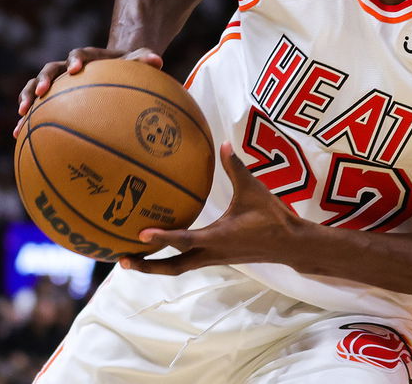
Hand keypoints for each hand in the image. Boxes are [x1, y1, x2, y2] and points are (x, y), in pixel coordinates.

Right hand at [14, 46, 162, 136]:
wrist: (114, 68)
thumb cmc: (127, 65)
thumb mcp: (139, 59)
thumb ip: (145, 58)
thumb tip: (158, 61)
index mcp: (88, 57)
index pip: (78, 54)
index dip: (75, 59)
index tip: (75, 69)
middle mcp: (67, 68)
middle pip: (50, 69)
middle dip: (44, 80)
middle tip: (42, 92)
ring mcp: (58, 82)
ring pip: (35, 86)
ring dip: (27, 98)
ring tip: (22, 116)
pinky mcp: (52, 97)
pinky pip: (36, 106)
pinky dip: (26, 119)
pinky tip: (17, 136)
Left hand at [119, 142, 299, 275]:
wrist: (290, 244)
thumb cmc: (272, 216)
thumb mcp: (253, 189)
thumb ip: (235, 167)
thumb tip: (223, 144)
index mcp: (217, 237)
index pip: (184, 240)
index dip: (162, 237)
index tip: (141, 234)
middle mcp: (211, 253)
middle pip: (173, 267)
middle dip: (147, 266)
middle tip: (122, 259)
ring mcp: (214, 258)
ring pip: (180, 268)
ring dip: (156, 266)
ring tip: (133, 258)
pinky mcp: (218, 258)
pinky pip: (189, 261)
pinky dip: (172, 258)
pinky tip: (164, 248)